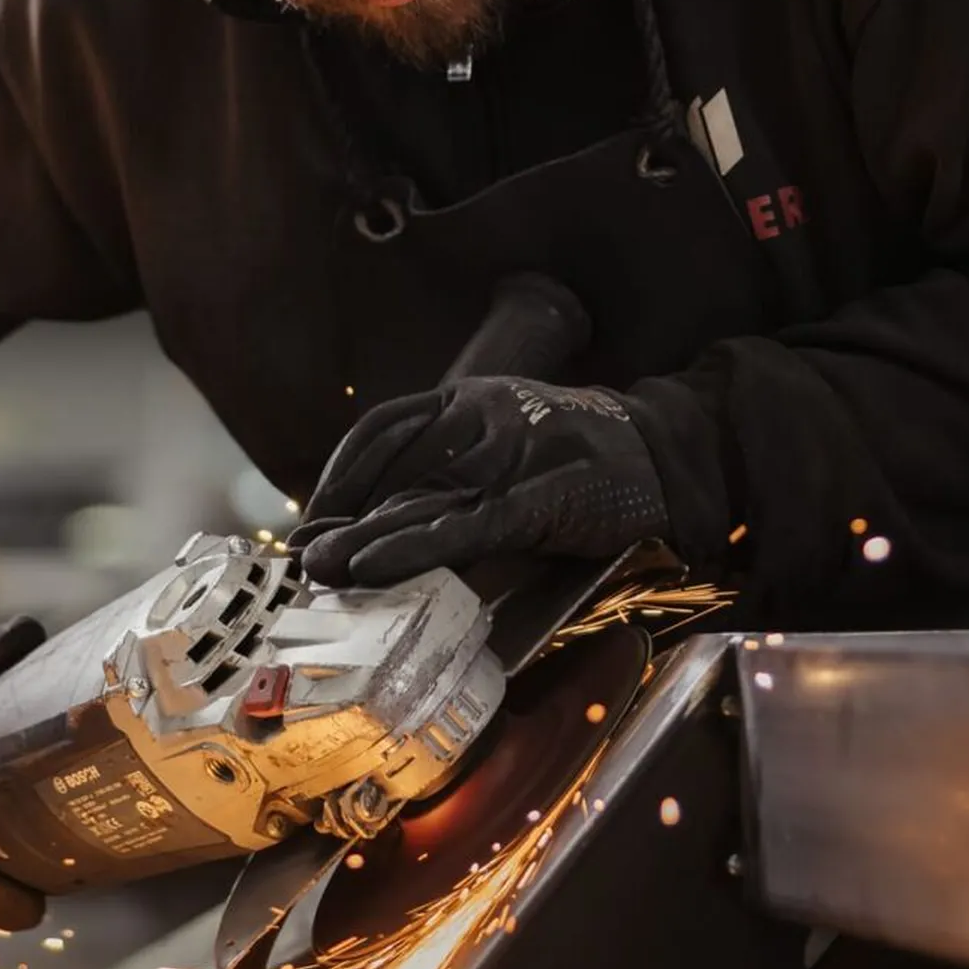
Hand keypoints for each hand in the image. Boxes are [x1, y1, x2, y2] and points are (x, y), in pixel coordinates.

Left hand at [291, 375, 671, 586]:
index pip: (384, 429)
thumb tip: (392, 510)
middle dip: (340, 513)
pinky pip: (462, 525)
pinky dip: (411, 546)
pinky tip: (372, 566)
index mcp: (471, 400)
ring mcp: (509, 458)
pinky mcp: (536, 502)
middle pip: (390, 466)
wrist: (668, 454)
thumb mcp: (512, 445)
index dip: (341, 473)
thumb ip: (461, 469)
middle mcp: (481, 420)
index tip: (312, 516)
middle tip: (300, 554)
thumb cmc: (586, 456)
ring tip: (317, 568)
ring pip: (418, 497)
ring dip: (360, 537)